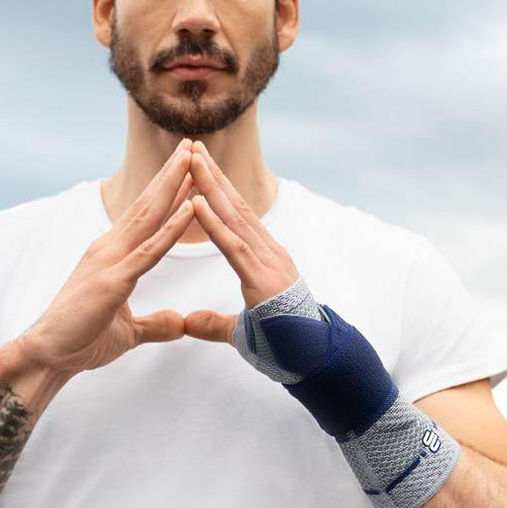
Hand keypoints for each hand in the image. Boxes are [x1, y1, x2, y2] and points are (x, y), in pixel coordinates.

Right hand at [13, 140, 197, 374]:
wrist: (47, 356)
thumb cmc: (81, 341)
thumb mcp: (130, 331)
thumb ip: (156, 324)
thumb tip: (179, 322)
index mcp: (112, 256)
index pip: (145, 216)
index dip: (167, 191)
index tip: (187, 167)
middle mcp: (109, 249)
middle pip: (147, 205)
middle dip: (171, 174)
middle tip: (192, 144)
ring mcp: (109, 262)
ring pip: (149, 217)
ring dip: (173, 186)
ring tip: (193, 159)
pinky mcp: (112, 282)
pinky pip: (149, 251)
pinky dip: (172, 228)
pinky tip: (192, 207)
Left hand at [180, 140, 303, 343]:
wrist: (316, 362)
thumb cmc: (284, 347)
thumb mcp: (241, 332)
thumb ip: (215, 323)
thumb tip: (191, 322)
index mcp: (265, 259)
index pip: (238, 217)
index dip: (218, 190)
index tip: (198, 167)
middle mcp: (269, 253)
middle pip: (236, 206)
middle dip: (213, 175)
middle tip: (192, 146)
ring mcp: (268, 263)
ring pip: (235, 217)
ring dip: (211, 186)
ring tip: (192, 160)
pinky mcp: (262, 279)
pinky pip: (233, 246)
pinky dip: (213, 223)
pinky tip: (196, 203)